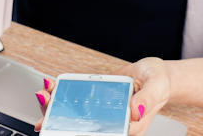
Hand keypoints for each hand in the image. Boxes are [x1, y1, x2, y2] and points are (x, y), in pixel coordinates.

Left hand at [33, 58, 170, 134]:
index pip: (99, 133)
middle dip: (59, 119)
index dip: (77, 131)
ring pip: (76, 114)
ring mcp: (103, 111)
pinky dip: (64, 94)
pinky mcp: (97, 100)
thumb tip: (135, 110)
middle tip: (44, 108)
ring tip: (44, 95)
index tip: (59, 125)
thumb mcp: (157, 86)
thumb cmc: (158, 81)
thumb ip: (147, 99)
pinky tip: (53, 87)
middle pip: (82, 127)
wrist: (155, 74)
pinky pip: (78, 99)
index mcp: (127, 126)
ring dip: (57, 106)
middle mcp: (112, 122)